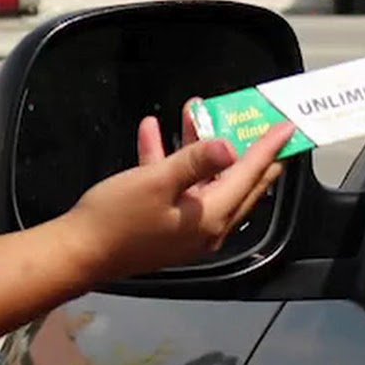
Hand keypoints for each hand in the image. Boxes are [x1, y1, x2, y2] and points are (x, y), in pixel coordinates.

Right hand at [62, 101, 292, 282]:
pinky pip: (177, 187)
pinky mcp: (165, 225)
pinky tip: (152, 133)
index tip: (286, 126)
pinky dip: (169, 161)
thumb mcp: (156, 182)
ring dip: (198, 145)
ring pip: (205, 180)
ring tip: (193, 112)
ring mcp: (186, 227)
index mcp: (211, 216)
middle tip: (258, 122)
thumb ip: (195, 161)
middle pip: (239, 181)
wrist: (78, 253)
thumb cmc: (117, 218)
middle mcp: (207, 226)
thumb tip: (229, 147)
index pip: (249, 175)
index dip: (268, 148)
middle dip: (245, 147)